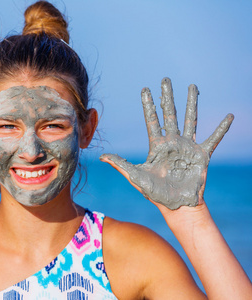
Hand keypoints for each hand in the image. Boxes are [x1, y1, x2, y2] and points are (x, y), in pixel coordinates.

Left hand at [100, 78, 232, 209]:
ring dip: (192, 103)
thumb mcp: (135, 176)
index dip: (148, 105)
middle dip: (167, 96)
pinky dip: (221, 128)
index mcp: (156, 146)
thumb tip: (101, 157)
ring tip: (193, 86)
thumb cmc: (155, 193)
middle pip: (169, 113)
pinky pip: (213, 139)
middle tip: (165, 79)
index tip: (145, 89)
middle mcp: (172, 142)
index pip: (152, 120)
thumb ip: (120, 164)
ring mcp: (188, 147)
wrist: (176, 206)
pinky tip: (229, 116)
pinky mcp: (202, 155)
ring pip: (190, 119)